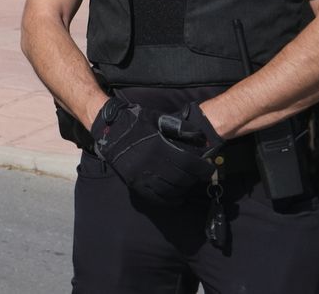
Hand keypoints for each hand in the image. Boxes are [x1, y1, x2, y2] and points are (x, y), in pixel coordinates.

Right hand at [90, 98, 216, 205]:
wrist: (109, 129)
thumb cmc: (135, 121)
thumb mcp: (157, 117)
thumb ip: (179, 126)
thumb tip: (200, 137)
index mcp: (158, 147)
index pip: (188, 163)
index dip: (202, 168)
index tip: (209, 168)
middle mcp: (150, 164)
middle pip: (181, 179)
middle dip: (194, 179)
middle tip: (199, 177)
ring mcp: (141, 176)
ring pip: (169, 190)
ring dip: (183, 190)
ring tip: (188, 185)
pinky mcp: (134, 183)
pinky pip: (155, 198)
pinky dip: (168, 201)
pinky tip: (176, 198)